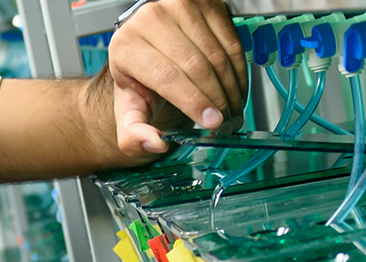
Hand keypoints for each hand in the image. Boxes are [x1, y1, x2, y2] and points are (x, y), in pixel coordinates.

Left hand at [107, 0, 247, 155]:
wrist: (147, 46)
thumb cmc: (139, 77)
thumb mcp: (129, 108)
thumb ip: (133, 134)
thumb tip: (154, 143)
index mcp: (126, 45)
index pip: (166, 76)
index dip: (193, 102)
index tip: (212, 122)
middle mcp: (150, 19)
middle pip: (196, 66)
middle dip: (217, 100)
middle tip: (226, 122)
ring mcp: (179, 6)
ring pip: (217, 55)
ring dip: (231, 88)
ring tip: (232, 110)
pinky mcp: (205, 3)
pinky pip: (232, 42)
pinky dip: (239, 71)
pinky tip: (236, 88)